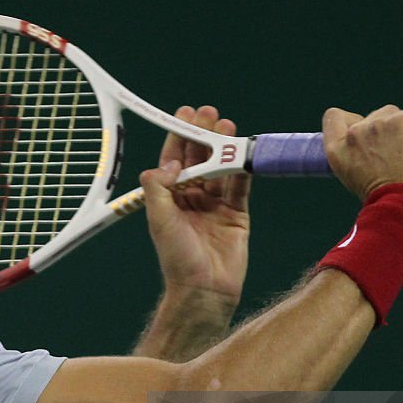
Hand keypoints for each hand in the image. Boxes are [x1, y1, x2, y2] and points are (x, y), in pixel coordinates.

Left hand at [139, 106, 251, 309]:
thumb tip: (169, 163)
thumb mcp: (159, 220)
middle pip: (199, 158)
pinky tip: (242, 153)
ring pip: (221, 169)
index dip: (179, 137)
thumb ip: (159, 189)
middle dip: (204, 135)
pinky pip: (240, 187)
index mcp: (170, 198)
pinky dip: (242, 170)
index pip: (175, 160)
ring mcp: (215, 205)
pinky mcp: (237, 215)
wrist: (204, 289)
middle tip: (209, 113)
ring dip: (224, 148)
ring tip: (227, 126)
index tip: (185, 114)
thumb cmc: (177, 258)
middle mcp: (192, 198)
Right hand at [322, 105, 402, 206]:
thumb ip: (355, 156)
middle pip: (376, 116)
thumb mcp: (353, 178)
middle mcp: (357, 131)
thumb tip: (373, 146)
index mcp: (338, 148)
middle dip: (390, 131)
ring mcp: (383, 123)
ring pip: (402, 115)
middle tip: (402, 155)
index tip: (368, 136)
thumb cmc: (382, 199)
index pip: (334, 118)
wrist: (402, 204)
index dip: (351, 122)